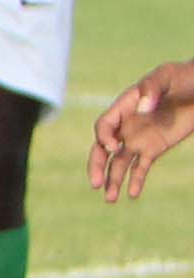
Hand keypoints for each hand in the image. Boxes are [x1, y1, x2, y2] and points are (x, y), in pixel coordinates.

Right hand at [92, 61, 193, 200]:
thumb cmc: (182, 78)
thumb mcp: (167, 77)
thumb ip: (152, 90)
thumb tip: (141, 109)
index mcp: (123, 107)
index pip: (104, 126)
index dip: (104, 138)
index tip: (115, 148)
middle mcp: (126, 126)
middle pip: (103, 148)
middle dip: (97, 166)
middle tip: (95, 184)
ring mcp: (138, 139)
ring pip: (119, 162)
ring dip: (113, 180)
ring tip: (111, 200)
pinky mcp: (153, 149)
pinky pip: (140, 167)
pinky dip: (135, 180)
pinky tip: (133, 195)